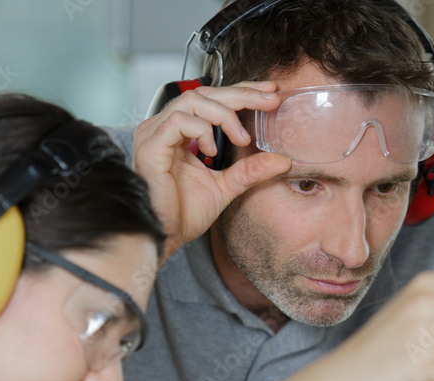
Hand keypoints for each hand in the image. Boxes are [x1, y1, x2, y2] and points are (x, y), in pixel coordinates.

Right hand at [133, 80, 291, 257]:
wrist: (165, 237)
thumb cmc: (184, 214)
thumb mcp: (226, 186)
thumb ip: (250, 170)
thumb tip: (282, 160)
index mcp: (177, 132)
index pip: (211, 99)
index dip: (241, 91)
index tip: (269, 93)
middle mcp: (163, 127)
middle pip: (204, 92)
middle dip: (242, 94)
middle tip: (270, 101)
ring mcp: (154, 134)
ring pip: (193, 100)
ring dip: (225, 114)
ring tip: (241, 139)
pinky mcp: (151, 146)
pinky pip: (179, 120)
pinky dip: (202, 130)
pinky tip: (211, 151)